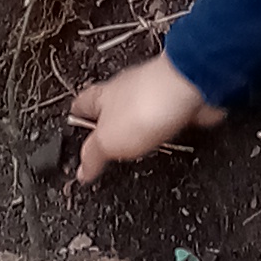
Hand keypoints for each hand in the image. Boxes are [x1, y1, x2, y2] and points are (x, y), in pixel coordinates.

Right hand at [72, 53, 224, 181]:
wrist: (187, 89)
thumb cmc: (145, 105)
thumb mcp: (108, 141)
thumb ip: (93, 155)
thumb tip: (82, 171)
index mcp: (101, 98)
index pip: (79, 107)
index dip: (74, 121)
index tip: (73, 135)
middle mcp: (125, 92)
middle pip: (109, 108)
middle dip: (108, 126)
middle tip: (106, 146)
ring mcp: (153, 96)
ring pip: (139, 112)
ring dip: (137, 127)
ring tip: (136, 147)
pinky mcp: (177, 101)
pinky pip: (167, 116)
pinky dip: (164, 127)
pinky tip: (166, 138)